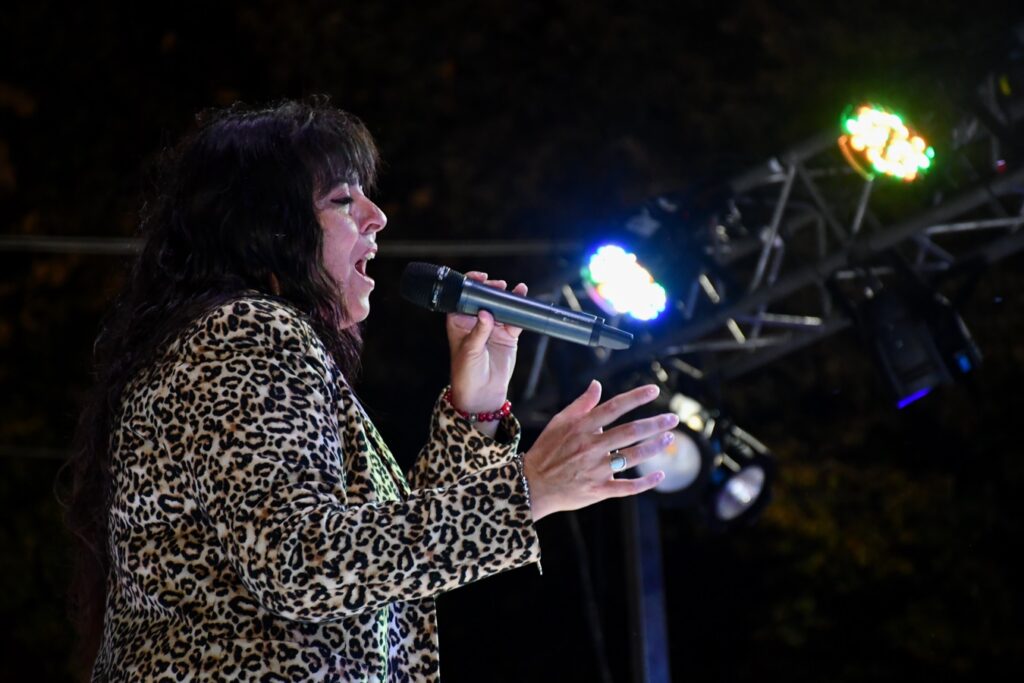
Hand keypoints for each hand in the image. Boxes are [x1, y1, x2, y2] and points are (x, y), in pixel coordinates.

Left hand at [447, 271, 527, 414]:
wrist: (482, 393)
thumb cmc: (466, 373)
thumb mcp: (469, 351)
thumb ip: (478, 332)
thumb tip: (485, 313)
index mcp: (459, 322)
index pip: (462, 297)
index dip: (470, 284)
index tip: (479, 278)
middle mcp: (476, 321)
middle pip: (484, 298)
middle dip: (492, 289)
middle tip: (499, 286)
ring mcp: (492, 327)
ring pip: (501, 307)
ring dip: (508, 297)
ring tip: (516, 289)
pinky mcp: (507, 335)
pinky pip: (515, 319)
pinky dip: (520, 310)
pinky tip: (524, 298)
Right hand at [523, 381, 678, 520]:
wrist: (532, 484)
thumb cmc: (546, 450)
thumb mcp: (559, 422)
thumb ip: (581, 404)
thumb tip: (597, 384)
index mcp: (581, 428)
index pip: (614, 408)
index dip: (635, 398)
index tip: (654, 391)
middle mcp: (590, 447)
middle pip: (629, 432)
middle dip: (654, 424)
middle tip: (673, 418)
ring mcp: (595, 469)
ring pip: (632, 457)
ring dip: (654, 448)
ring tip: (669, 439)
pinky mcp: (598, 490)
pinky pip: (627, 487)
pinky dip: (645, 482)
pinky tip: (659, 475)